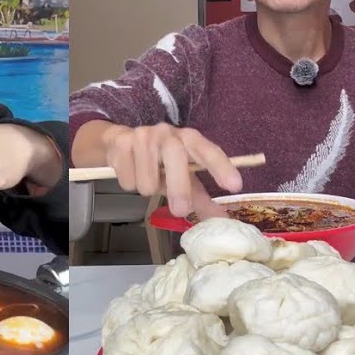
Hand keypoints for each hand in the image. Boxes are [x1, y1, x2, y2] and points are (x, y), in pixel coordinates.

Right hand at [103, 123, 239, 218]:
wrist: (119, 142)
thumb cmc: (159, 162)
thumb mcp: (182, 176)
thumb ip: (201, 197)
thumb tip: (222, 220)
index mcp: (189, 140)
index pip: (208, 151)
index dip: (222, 167)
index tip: (235, 186)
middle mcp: (168, 133)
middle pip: (176, 157)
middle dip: (179, 187)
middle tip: (181, 211)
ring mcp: (143, 135)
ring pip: (147, 178)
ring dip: (148, 188)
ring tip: (147, 180)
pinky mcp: (121, 142)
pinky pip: (128, 179)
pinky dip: (129, 183)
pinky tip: (130, 171)